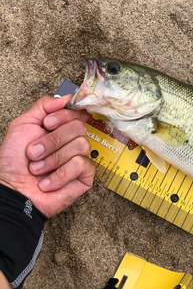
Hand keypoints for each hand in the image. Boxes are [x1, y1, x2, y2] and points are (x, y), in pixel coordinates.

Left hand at [0, 94, 95, 217]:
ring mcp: (80, 159)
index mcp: (61, 128)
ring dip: (53, 159)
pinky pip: (82, 165)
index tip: (47, 125)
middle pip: (80, 127)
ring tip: (38, 169)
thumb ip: (43, 105)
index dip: (63, 116)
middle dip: (53, 141)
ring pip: (81, 145)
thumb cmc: (13, 162)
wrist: (11, 190)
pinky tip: (47, 182)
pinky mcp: (84, 177)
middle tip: (35, 152)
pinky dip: (60, 174)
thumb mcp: (22, 125)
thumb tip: (67, 97)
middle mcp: (72, 142)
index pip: (77, 112)